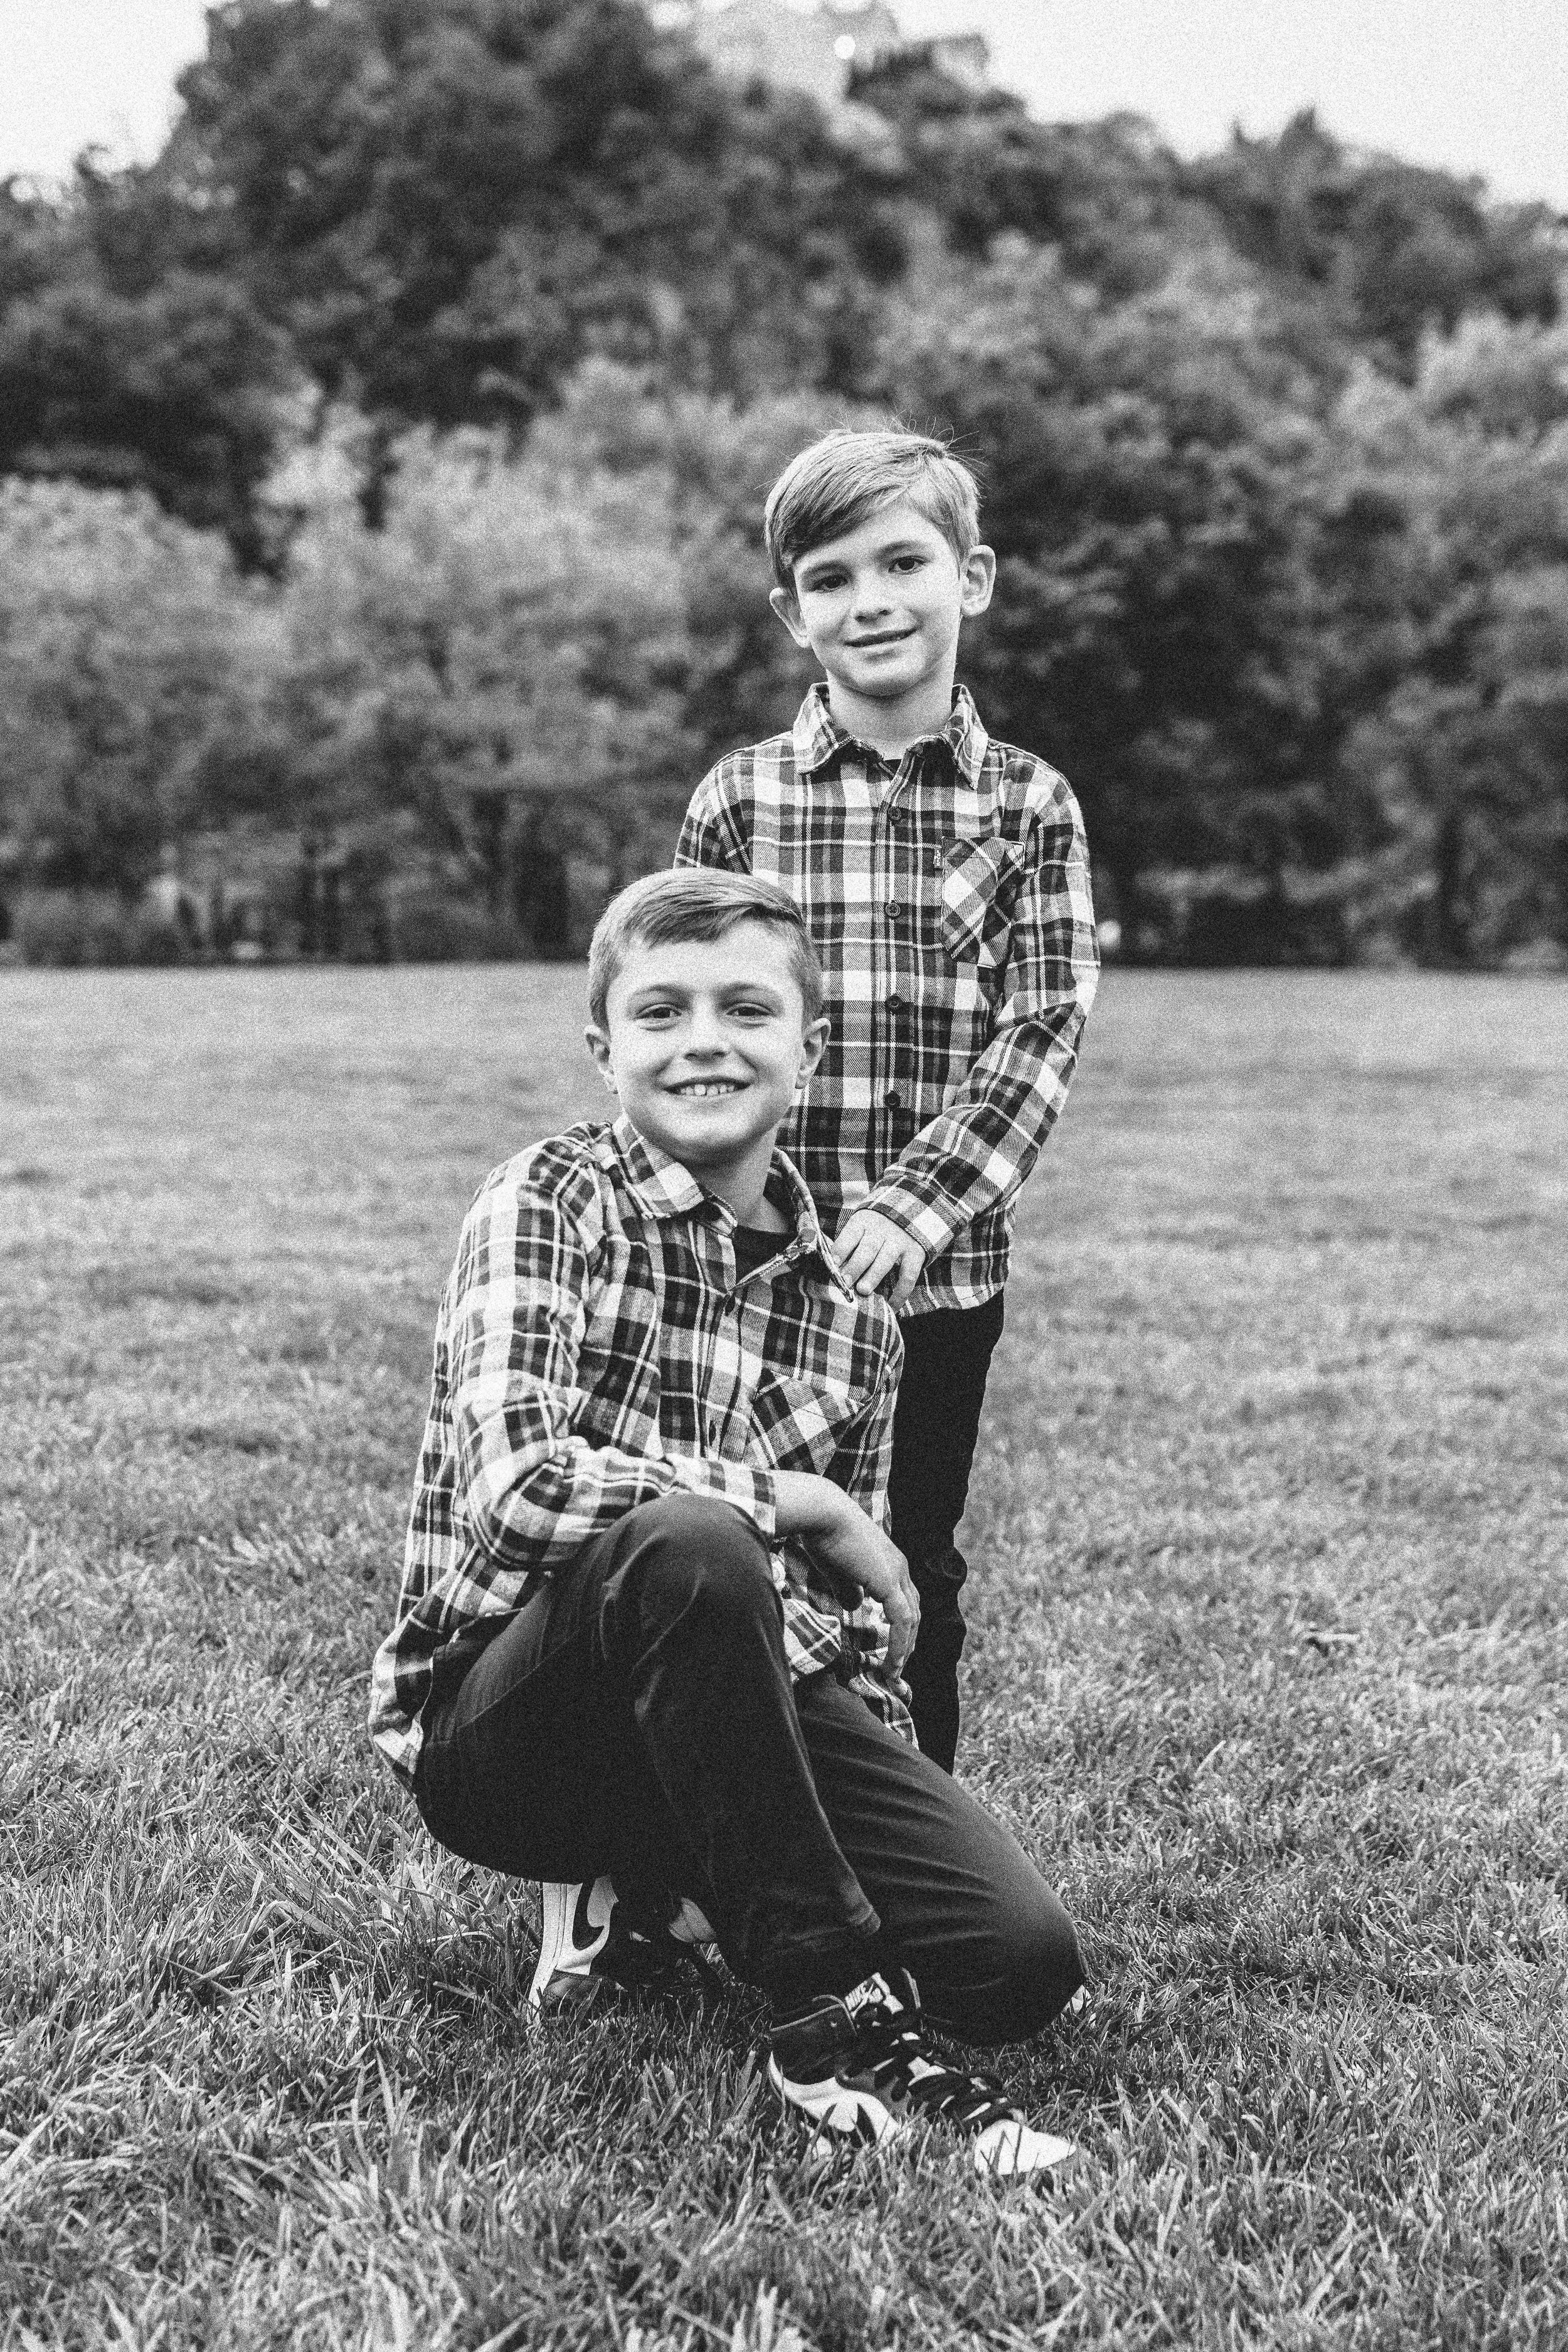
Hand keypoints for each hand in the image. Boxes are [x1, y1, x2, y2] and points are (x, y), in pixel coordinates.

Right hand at [773, 1471, 919, 1678]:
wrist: (823, 1513)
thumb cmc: (824, 1534)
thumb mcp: (838, 1569)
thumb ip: (848, 1588)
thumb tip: (854, 1605)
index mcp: (889, 1560)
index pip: (904, 1598)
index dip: (901, 1623)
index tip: (892, 1644)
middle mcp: (899, 1567)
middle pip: (913, 1610)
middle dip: (908, 1639)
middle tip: (897, 1663)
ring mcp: (897, 1574)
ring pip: (911, 1619)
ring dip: (905, 1647)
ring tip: (894, 1670)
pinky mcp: (888, 1583)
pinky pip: (901, 1621)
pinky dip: (898, 1645)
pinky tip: (890, 1662)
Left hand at [835, 1207, 925, 1309]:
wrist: (912, 1211)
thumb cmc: (876, 1226)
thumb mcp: (861, 1226)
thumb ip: (849, 1245)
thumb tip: (835, 1272)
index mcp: (863, 1222)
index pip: (850, 1236)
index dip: (840, 1251)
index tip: (831, 1265)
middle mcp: (882, 1230)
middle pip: (867, 1249)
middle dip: (855, 1266)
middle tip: (845, 1282)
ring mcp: (900, 1241)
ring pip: (886, 1260)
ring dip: (874, 1276)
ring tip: (863, 1291)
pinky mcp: (915, 1253)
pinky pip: (908, 1275)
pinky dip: (901, 1292)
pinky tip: (891, 1306)